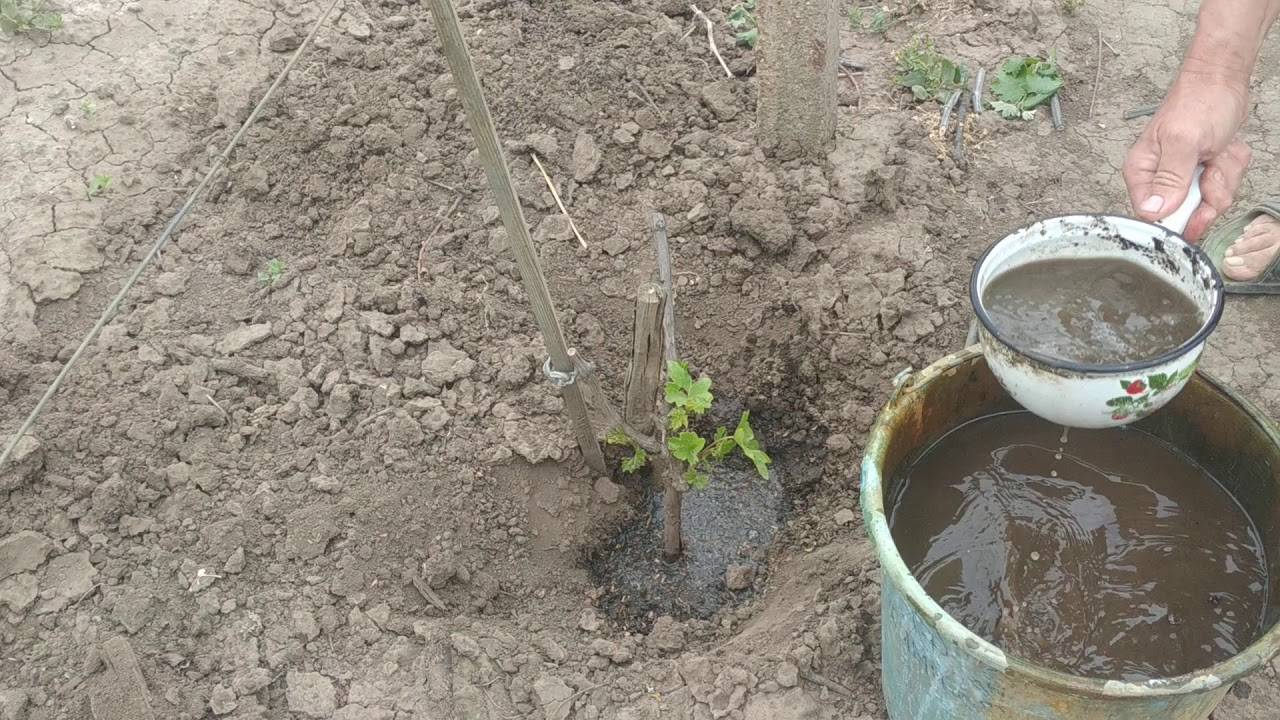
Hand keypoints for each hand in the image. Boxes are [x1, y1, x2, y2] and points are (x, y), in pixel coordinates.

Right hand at [1122, 73, 1251, 240]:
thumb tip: (1153, 211)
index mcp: (1143, 172)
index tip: (1198, 205)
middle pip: (1186, 214)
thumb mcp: (1184, 141)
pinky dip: (1231, 168)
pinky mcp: (1204, 172)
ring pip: (1209, 201)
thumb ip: (1169, 178)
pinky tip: (1224, 149)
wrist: (1222, 81)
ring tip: (1218, 151)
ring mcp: (1184, 177)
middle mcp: (1160, 178)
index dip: (1177, 218)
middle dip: (1209, 193)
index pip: (1151, 215)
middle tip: (1211, 167)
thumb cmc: (1199, 102)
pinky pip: (1223, 187)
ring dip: (1224, 176)